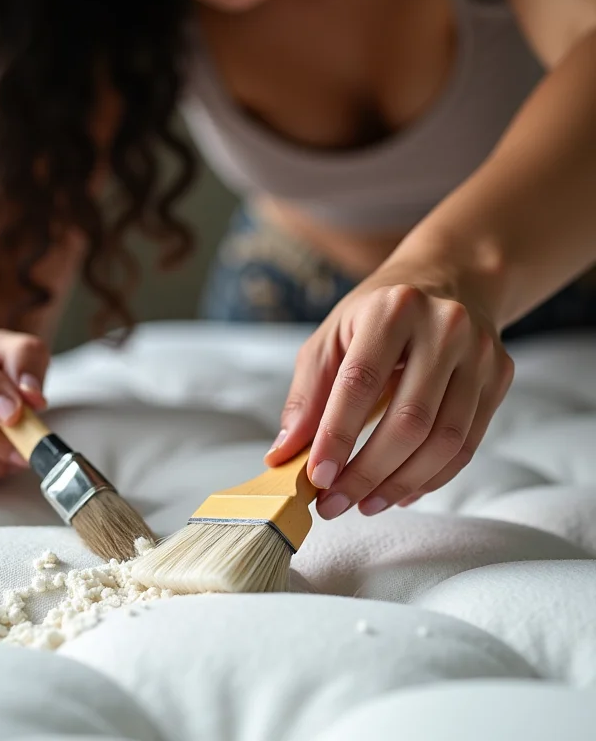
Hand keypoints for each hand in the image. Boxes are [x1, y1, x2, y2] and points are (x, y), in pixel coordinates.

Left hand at [265, 278, 513, 518]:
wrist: (447, 280)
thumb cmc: (375, 315)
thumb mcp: (330, 339)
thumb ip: (306, 397)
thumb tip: (284, 456)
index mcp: (392, 309)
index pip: (361, 383)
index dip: (337, 436)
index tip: (316, 478)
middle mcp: (444, 327)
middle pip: (409, 420)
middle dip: (367, 473)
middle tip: (334, 504)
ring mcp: (480, 353)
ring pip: (444, 440)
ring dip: (400, 484)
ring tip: (364, 504)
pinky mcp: (500, 377)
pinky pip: (467, 445)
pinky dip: (431, 478)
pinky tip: (400, 492)